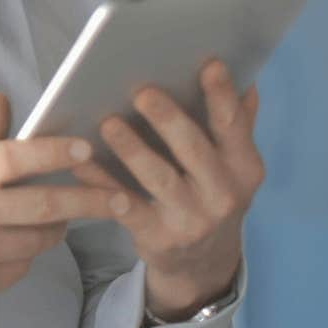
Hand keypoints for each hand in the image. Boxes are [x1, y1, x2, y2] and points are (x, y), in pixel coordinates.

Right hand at [0, 92, 121, 306]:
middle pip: (43, 205)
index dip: (55, 153)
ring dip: (59, 227)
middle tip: (122, 197)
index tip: (87, 150)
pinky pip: (23, 267)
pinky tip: (19, 243)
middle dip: (91, 200)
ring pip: (40, 240)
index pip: (15, 158)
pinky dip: (30, 253)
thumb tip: (5, 101)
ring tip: (61, 216)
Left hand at [71, 59, 263, 317]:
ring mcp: (192, 219)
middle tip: (141, 91)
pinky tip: (81, 164)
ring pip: (159, 178)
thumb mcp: (232, 167)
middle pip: (194, 149)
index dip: (222, 95)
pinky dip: (102, 183)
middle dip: (168, 118)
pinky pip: (126, 207)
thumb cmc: (210, 195)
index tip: (208, 63)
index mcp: (244, 167)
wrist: (202, 264)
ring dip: (132, 149)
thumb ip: (237, 124)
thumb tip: (246, 81)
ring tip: (107, 123)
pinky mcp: (159, 238)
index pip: (234, 125)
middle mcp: (223, 194)